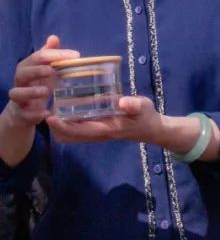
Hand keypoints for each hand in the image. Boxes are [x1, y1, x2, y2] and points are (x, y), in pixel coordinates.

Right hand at [2, 36, 79, 129]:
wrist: (22, 113)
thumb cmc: (36, 87)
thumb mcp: (45, 71)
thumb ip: (50, 56)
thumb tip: (53, 37)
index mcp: (28, 69)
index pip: (38, 57)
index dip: (55, 54)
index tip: (76, 55)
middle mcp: (20, 82)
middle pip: (22, 72)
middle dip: (36, 70)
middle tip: (51, 70)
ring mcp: (19, 99)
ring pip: (17, 93)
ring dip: (31, 92)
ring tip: (46, 91)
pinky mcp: (21, 114)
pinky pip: (25, 114)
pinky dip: (34, 114)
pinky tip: (46, 113)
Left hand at [47, 96, 162, 143]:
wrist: (152, 129)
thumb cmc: (146, 116)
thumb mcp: (143, 107)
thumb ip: (133, 104)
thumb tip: (121, 102)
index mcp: (107, 128)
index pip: (79, 131)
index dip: (63, 126)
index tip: (51, 116)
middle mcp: (98, 134)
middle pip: (69, 137)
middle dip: (56, 128)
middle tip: (48, 111)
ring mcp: (97, 135)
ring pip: (71, 137)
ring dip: (60, 128)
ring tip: (54, 111)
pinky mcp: (97, 132)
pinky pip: (76, 133)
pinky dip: (67, 126)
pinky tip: (67, 112)